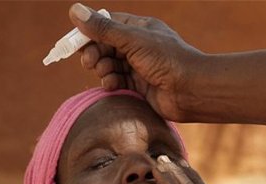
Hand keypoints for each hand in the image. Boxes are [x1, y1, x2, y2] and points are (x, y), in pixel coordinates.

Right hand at [68, 3, 202, 121]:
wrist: (191, 90)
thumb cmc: (167, 60)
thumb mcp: (132, 40)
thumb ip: (103, 28)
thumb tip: (75, 10)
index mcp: (140, 28)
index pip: (106, 24)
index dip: (89, 32)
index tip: (74, 43)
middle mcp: (139, 46)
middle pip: (105, 46)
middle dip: (94, 53)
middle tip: (89, 62)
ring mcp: (139, 66)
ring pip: (110, 65)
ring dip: (102, 69)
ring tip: (105, 74)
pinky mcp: (140, 86)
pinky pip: (118, 81)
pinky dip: (111, 82)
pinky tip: (111, 85)